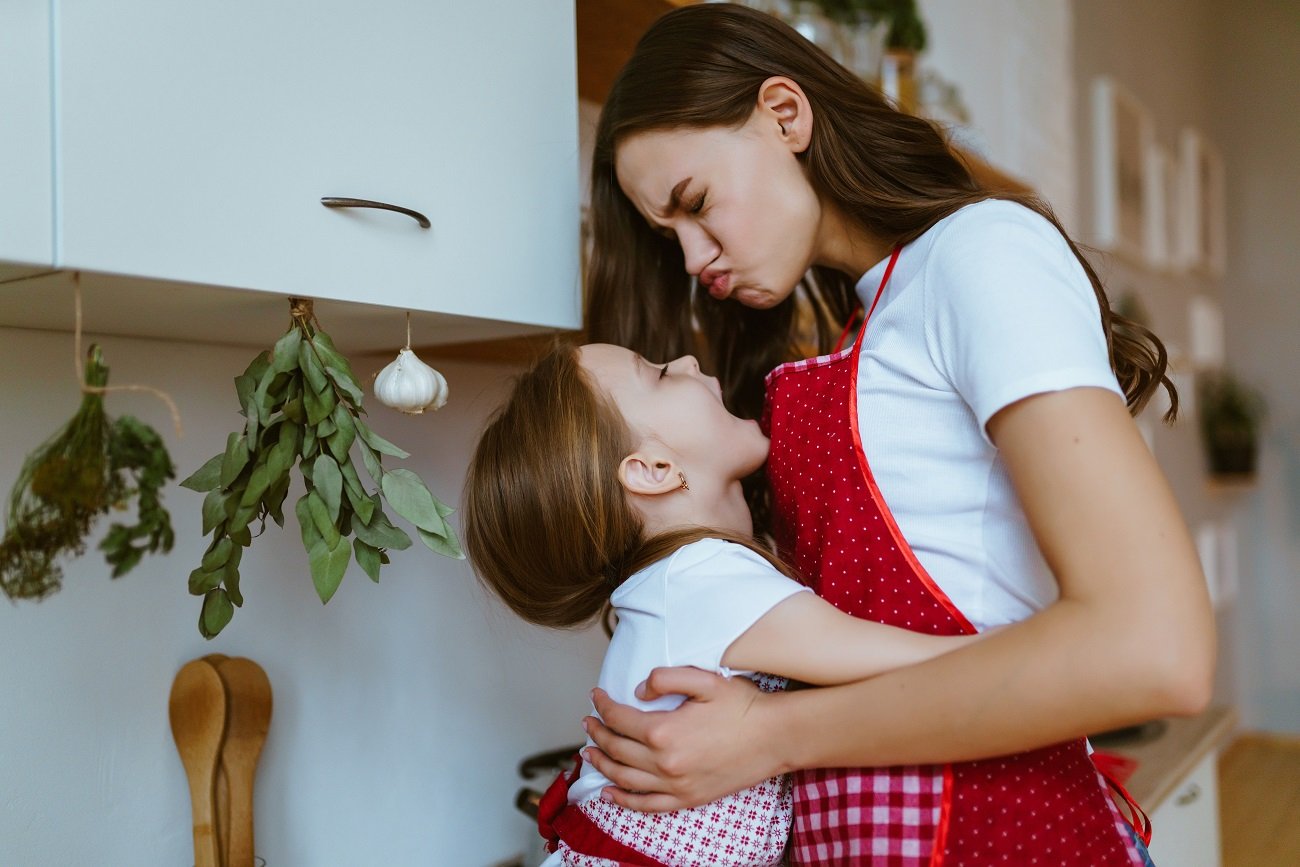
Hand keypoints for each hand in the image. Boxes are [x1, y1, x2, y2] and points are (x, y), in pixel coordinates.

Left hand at [582, 666, 784, 811]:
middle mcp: (664, 763)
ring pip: (624, 778)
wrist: (775, 737)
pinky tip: (609, 792)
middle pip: (617, 749)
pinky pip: (646, 805)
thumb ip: (665, 678)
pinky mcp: (688, 799)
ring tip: (589, 752)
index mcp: (664, 731)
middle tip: (588, 722)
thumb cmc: (742, 706)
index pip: (619, 719)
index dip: (603, 706)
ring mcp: (676, 785)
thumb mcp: (704, 680)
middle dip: (597, 733)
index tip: (596, 696)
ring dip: (601, 765)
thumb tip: (638, 692)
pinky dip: (623, 800)